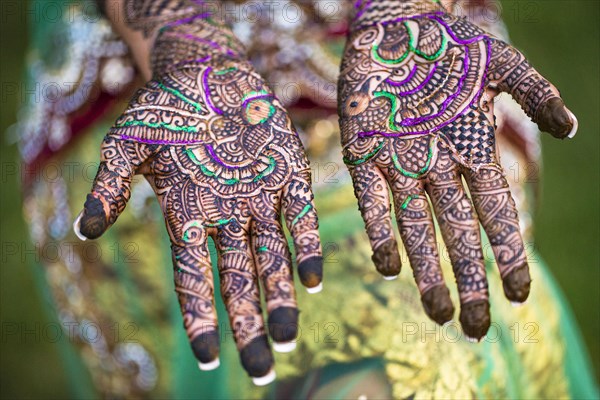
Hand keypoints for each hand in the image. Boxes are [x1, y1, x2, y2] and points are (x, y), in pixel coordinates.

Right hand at [74, 22, 322, 381]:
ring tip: (288, 338)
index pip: (193, 279)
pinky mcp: (289, 175)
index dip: (201, 319)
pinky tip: (313, 281)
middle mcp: (227, 216)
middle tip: (262, 371)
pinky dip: (307, 248)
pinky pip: (301, 218)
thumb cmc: (164, 108)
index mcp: (188, 215)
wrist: (208, 72)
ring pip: (273, 258)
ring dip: (282, 297)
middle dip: (249, 325)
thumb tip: (85, 232)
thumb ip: (108, 186)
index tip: (212, 358)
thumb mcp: (126, 143)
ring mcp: (260, 198)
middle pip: (239, 282)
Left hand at [339, 2, 576, 339]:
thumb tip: (573, 129)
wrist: (395, 26)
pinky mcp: (363, 155)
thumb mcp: (502, 64)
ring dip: (426, 271)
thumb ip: (535, 93)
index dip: (507, 254)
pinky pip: (372, 202)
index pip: (495, 214)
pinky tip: (389, 268)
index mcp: (472, 151)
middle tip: (474, 327)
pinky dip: (380, 234)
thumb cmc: (450, 44)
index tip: (517, 295)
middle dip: (467, 279)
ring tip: (437, 313)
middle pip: (456, 233)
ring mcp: (399, 164)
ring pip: (416, 228)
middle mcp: (437, 167)